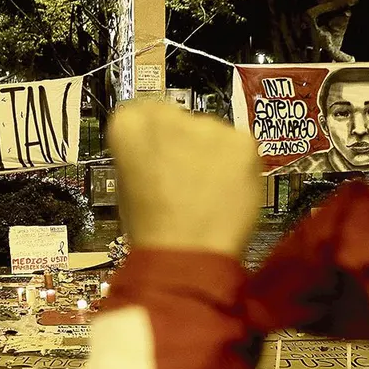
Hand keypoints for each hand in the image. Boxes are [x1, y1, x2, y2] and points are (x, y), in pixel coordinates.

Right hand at [108, 101, 261, 256]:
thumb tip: (159, 152)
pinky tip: (227, 192)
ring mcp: (209, 126)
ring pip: (212, 132)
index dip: (153, 138)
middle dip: (183, 142)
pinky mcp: (242, 142)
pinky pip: (239, 147)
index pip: (142, 113)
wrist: (187, 255)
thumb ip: (141, 156)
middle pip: (180, 118)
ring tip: (208, 191)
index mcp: (130, 125)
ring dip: (211, 153)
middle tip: (185, 179)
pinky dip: (236, 166)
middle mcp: (169, 115)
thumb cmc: (150, 229)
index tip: (157, 158)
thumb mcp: (126, 185)